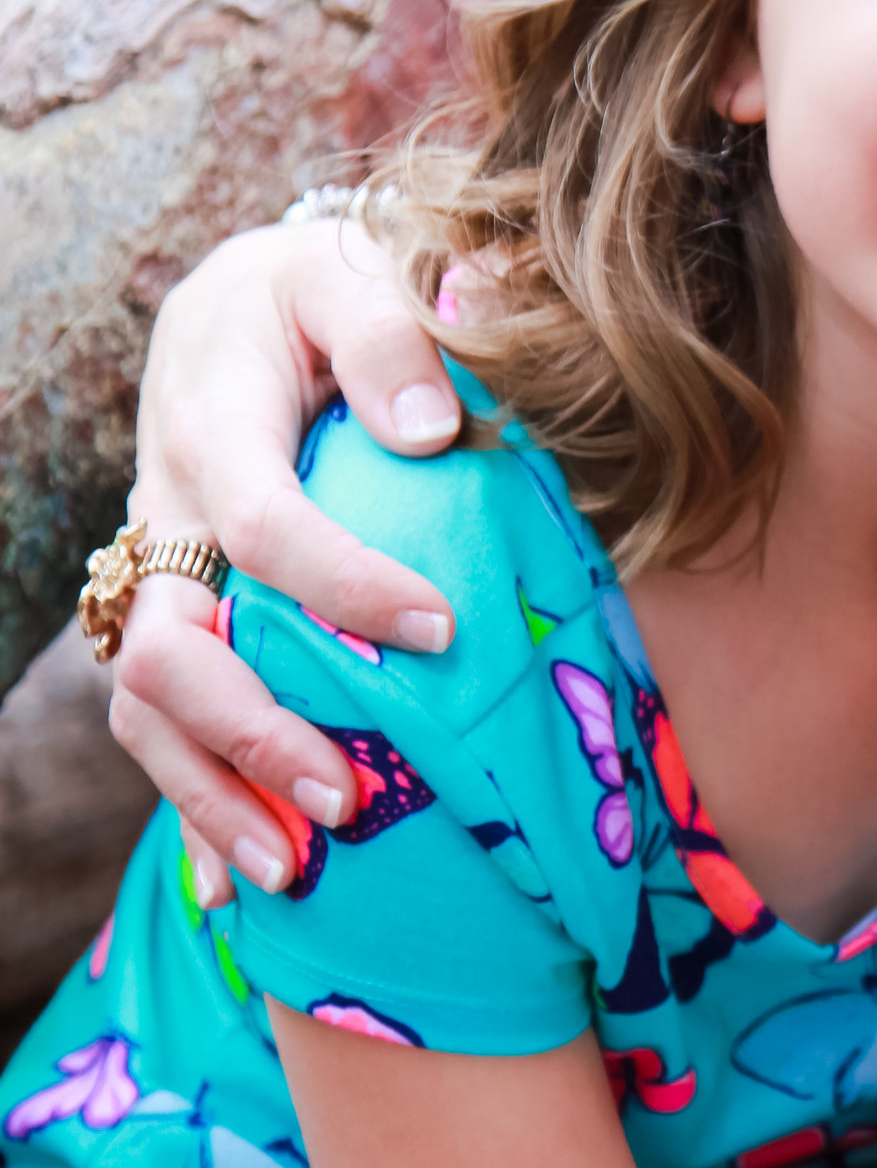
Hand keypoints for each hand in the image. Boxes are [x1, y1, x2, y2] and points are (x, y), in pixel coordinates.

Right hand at [108, 216, 460, 894]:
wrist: (232, 310)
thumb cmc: (310, 295)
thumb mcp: (348, 277)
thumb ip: (391, 337)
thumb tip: (434, 429)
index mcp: (214, 431)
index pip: (263, 526)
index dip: (342, 586)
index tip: (441, 629)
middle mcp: (166, 518)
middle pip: (168, 652)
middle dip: (253, 735)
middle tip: (351, 795)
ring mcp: (157, 579)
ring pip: (146, 710)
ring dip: (213, 796)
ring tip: (296, 870)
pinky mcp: (169, 619)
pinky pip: (156, 728)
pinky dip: (194, 807)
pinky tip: (237, 890)